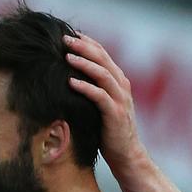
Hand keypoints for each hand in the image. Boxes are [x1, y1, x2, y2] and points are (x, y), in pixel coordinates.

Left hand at [63, 33, 145, 168]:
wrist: (127, 156)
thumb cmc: (109, 131)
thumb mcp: (101, 106)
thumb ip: (93, 90)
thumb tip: (67, 78)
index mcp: (119, 82)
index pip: (104, 55)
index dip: (88, 43)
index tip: (70, 35)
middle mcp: (122, 87)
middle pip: (103, 59)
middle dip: (83, 47)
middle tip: (65, 39)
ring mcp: (120, 100)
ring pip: (103, 74)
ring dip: (84, 63)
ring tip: (67, 56)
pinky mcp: (115, 115)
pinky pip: (100, 96)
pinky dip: (85, 87)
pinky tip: (71, 82)